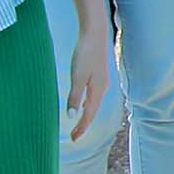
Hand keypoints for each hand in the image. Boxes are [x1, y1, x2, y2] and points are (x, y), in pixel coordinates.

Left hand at [65, 18, 109, 141]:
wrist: (95, 33)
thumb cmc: (85, 54)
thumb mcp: (77, 76)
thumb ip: (74, 96)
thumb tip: (71, 117)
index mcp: (98, 90)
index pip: (89, 115)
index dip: (81, 128)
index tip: (74, 139)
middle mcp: (102, 88)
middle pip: (93, 111)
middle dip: (84, 124)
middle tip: (74, 136)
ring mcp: (101, 81)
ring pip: (94, 103)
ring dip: (86, 115)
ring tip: (78, 124)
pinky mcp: (98, 74)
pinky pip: (93, 95)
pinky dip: (87, 104)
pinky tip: (82, 103)